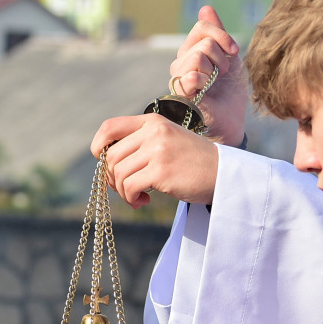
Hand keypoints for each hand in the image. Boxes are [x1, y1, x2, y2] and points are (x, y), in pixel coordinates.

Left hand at [91, 112, 218, 207]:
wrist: (224, 174)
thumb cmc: (192, 162)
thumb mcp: (167, 140)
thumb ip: (141, 142)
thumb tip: (105, 159)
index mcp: (153, 122)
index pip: (110, 127)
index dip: (98, 145)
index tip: (102, 161)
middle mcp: (154, 132)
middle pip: (111, 156)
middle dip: (111, 177)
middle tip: (124, 189)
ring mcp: (158, 150)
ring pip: (118, 173)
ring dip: (122, 191)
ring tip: (137, 196)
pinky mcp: (162, 171)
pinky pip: (129, 187)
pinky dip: (131, 198)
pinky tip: (143, 201)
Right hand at [168, 5, 248, 146]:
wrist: (232, 119)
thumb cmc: (230, 91)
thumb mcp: (229, 56)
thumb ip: (218, 33)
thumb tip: (205, 8)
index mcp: (191, 52)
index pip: (201, 28)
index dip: (222, 35)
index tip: (234, 51)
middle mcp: (180, 63)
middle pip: (203, 42)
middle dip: (221, 57)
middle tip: (222, 74)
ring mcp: (178, 78)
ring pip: (197, 56)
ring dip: (215, 70)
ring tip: (215, 82)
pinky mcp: (180, 95)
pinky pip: (189, 76)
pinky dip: (202, 80)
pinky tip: (206, 90)